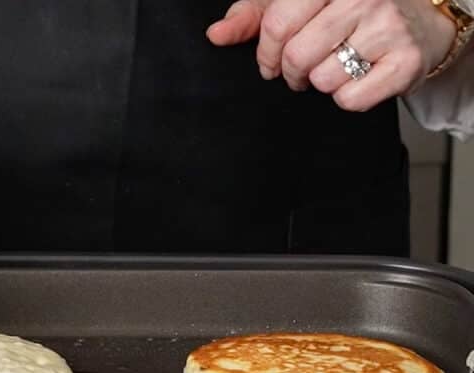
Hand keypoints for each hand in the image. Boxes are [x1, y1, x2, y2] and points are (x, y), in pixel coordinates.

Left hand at [207, 0, 455, 110]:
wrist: (420, 22)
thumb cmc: (350, 11)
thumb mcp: (299, 3)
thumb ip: (254, 15)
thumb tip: (216, 34)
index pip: (278, 23)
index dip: (265, 52)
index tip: (269, 64)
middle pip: (297, 55)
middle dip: (292, 72)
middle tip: (301, 71)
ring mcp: (390, 27)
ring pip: (323, 78)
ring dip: (320, 82)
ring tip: (333, 68)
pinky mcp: (407, 61)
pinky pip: (351, 99)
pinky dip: (347, 98)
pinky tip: (357, 79)